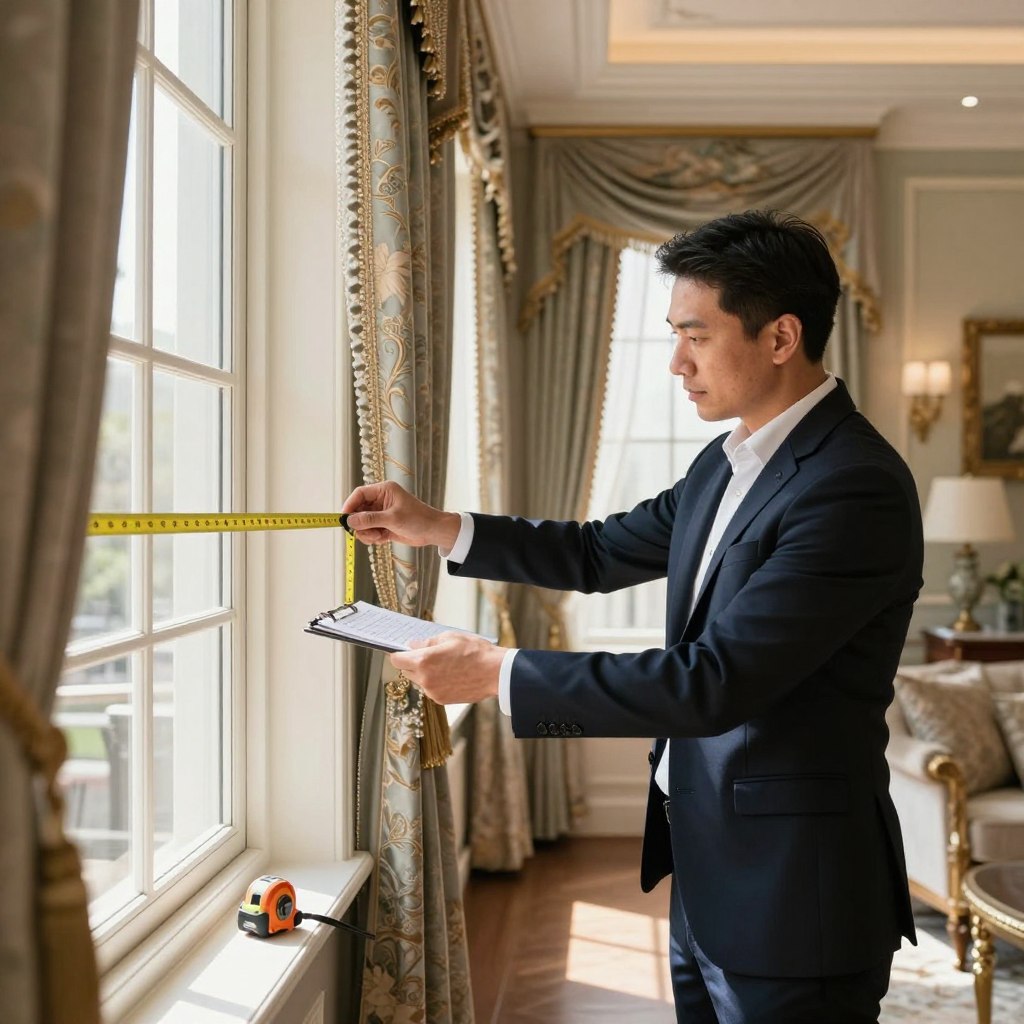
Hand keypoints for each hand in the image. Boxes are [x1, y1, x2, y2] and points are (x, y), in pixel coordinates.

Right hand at [341, 481, 459, 548]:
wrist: (433, 532)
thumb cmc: (418, 519)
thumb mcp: (393, 518)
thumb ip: (370, 519)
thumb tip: (350, 520)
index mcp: (384, 490)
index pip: (360, 494)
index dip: (350, 505)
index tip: (344, 518)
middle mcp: (381, 500)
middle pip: (358, 510)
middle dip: (360, 523)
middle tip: (364, 533)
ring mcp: (382, 514)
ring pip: (362, 523)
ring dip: (366, 532)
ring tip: (378, 536)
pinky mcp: (384, 526)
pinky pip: (369, 532)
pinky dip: (372, 537)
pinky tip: (382, 539)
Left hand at [389, 633, 504, 704]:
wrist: (495, 673)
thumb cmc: (474, 651)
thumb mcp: (450, 637)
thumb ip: (427, 642)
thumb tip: (413, 645)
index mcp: (423, 661)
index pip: (397, 659)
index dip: (398, 653)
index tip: (402, 650)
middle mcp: (424, 679)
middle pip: (407, 671)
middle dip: (413, 663)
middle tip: (428, 655)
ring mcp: (432, 692)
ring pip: (420, 681)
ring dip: (425, 673)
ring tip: (445, 665)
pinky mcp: (442, 700)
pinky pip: (431, 689)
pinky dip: (436, 682)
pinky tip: (451, 675)